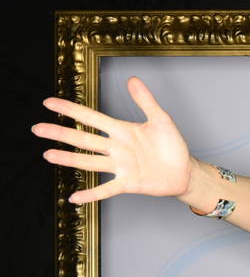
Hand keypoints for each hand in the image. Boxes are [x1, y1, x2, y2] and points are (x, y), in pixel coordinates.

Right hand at [32, 76, 193, 203]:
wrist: (185, 171)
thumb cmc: (173, 146)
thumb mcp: (161, 120)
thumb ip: (145, 101)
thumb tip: (133, 79)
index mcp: (122, 131)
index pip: (91, 118)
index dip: (70, 109)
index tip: (49, 103)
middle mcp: (117, 148)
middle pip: (83, 139)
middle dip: (60, 133)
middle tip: (37, 128)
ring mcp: (121, 166)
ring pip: (90, 162)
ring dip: (69, 159)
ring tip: (48, 155)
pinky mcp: (129, 183)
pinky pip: (106, 190)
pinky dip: (91, 194)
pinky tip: (74, 198)